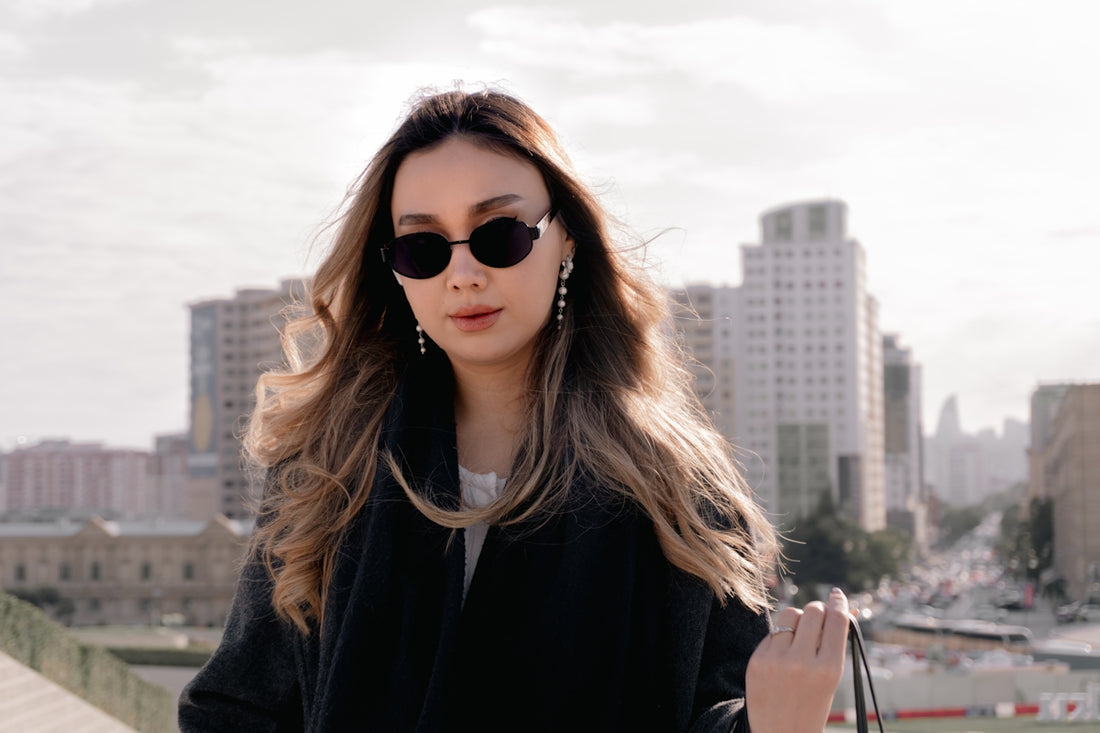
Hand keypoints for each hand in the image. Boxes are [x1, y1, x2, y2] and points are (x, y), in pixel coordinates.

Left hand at [745, 587, 849, 732]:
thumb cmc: (812, 705)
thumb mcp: (831, 679)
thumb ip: (836, 644)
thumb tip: (846, 608)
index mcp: (828, 670)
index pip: (836, 621)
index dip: (839, 603)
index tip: (838, 595)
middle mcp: (802, 663)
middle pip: (812, 611)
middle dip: (818, 610)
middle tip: (819, 617)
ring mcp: (777, 661)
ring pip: (790, 614)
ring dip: (798, 619)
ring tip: (800, 634)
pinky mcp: (757, 660)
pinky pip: (773, 632)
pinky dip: (781, 636)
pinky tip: (784, 652)